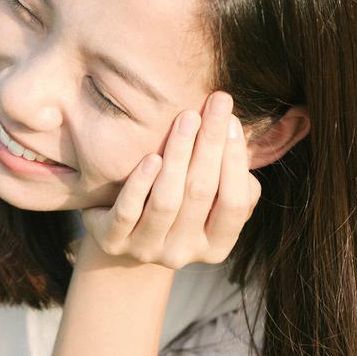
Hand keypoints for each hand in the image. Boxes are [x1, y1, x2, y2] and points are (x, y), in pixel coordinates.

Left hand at [80, 91, 261, 269]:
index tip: (233, 120)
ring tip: (186, 119)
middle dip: (210, 144)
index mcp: (215, 246)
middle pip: (201, 194)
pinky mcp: (114, 242)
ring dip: (179, 155)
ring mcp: (148, 250)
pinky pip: (129, 212)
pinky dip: (140, 183)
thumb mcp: (206, 198)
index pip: (235, 204)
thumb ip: (231, 177)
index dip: (236, 162)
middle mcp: (184, 252)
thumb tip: (241, 138)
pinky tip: (151, 157)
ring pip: (166, 201)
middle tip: (216, 102)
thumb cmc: (175, 204)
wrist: (120, 235)